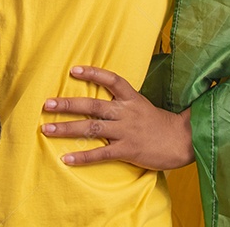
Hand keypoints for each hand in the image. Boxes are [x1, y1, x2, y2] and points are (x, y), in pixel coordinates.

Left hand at [41, 65, 193, 170]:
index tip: (73, 70)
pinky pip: (101, 154)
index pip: (111, 80)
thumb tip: (100, 99)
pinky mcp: (128, 150)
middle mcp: (126, 112)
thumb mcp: (142, 105)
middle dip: (68, 104)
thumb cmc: (160, 124)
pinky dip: (83, 157)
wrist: (183, 142)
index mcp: (131, 99)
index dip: (93, 73)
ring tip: (47, 130)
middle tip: (46, 104)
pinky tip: (66, 159)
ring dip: (67, 129)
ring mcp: (126, 131)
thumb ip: (123, 102)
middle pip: (93, 105)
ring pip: (92, 128)